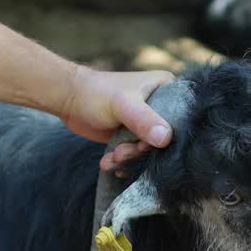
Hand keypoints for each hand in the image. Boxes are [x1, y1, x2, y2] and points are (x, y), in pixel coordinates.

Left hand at [59, 67, 175, 167]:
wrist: (69, 99)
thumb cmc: (96, 93)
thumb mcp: (122, 105)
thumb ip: (144, 121)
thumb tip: (166, 139)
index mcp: (167, 88)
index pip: (181, 118)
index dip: (167, 135)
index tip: (145, 144)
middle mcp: (161, 105)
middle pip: (164, 137)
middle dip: (141, 149)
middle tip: (121, 152)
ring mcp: (146, 121)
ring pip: (148, 148)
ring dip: (129, 157)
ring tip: (112, 157)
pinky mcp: (133, 134)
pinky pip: (135, 152)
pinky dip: (122, 160)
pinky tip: (108, 162)